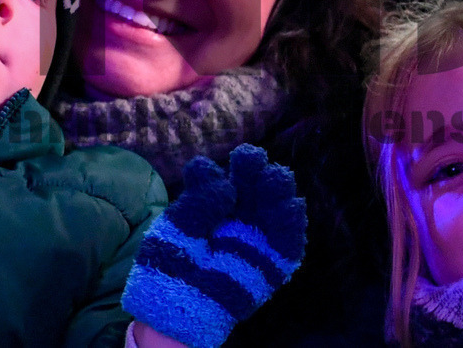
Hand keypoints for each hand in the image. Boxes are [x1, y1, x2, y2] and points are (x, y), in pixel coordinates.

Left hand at [122, 144, 305, 347]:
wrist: (175, 304)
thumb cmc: (170, 263)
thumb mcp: (178, 226)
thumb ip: (200, 201)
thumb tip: (227, 183)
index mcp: (210, 206)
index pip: (217, 182)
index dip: (214, 174)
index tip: (206, 172)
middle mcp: (235, 218)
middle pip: (249, 189)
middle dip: (252, 171)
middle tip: (251, 159)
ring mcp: (254, 239)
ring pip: (272, 209)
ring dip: (277, 190)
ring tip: (274, 176)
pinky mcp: (271, 264)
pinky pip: (287, 243)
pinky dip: (292, 223)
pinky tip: (291, 204)